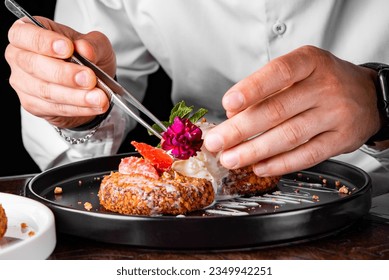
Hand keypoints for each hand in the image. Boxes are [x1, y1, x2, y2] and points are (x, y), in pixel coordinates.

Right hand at [5, 17, 115, 127]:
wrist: (91, 83)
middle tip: (89, 78)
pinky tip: (94, 105)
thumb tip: (85, 50)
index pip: (24, 34)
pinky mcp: (32, 104)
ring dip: (76, 96)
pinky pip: (54, 108)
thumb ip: (92, 44)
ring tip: (99, 97)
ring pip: (46, 91)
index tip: (68, 48)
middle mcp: (20, 57)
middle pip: (34, 65)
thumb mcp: (96, 43)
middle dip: (65, 74)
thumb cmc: (86, 56)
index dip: (44, 42)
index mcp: (29, 32)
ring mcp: (23, 83)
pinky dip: (78, 108)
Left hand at [204, 45, 380, 175]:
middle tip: (216, 142)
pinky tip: (259, 166)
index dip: (251, 89)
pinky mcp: (341, 140)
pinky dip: (280, 164)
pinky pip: (307, 155)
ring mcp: (336, 114)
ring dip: (254, 151)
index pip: (279, 73)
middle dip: (240, 130)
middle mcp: (325, 86)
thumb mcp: (299, 71)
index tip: (227, 104)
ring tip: (230, 158)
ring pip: (289, 136)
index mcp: (310, 62)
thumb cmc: (323, 81)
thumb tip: (233, 114)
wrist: (368, 95)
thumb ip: (267, 89)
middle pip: (277, 110)